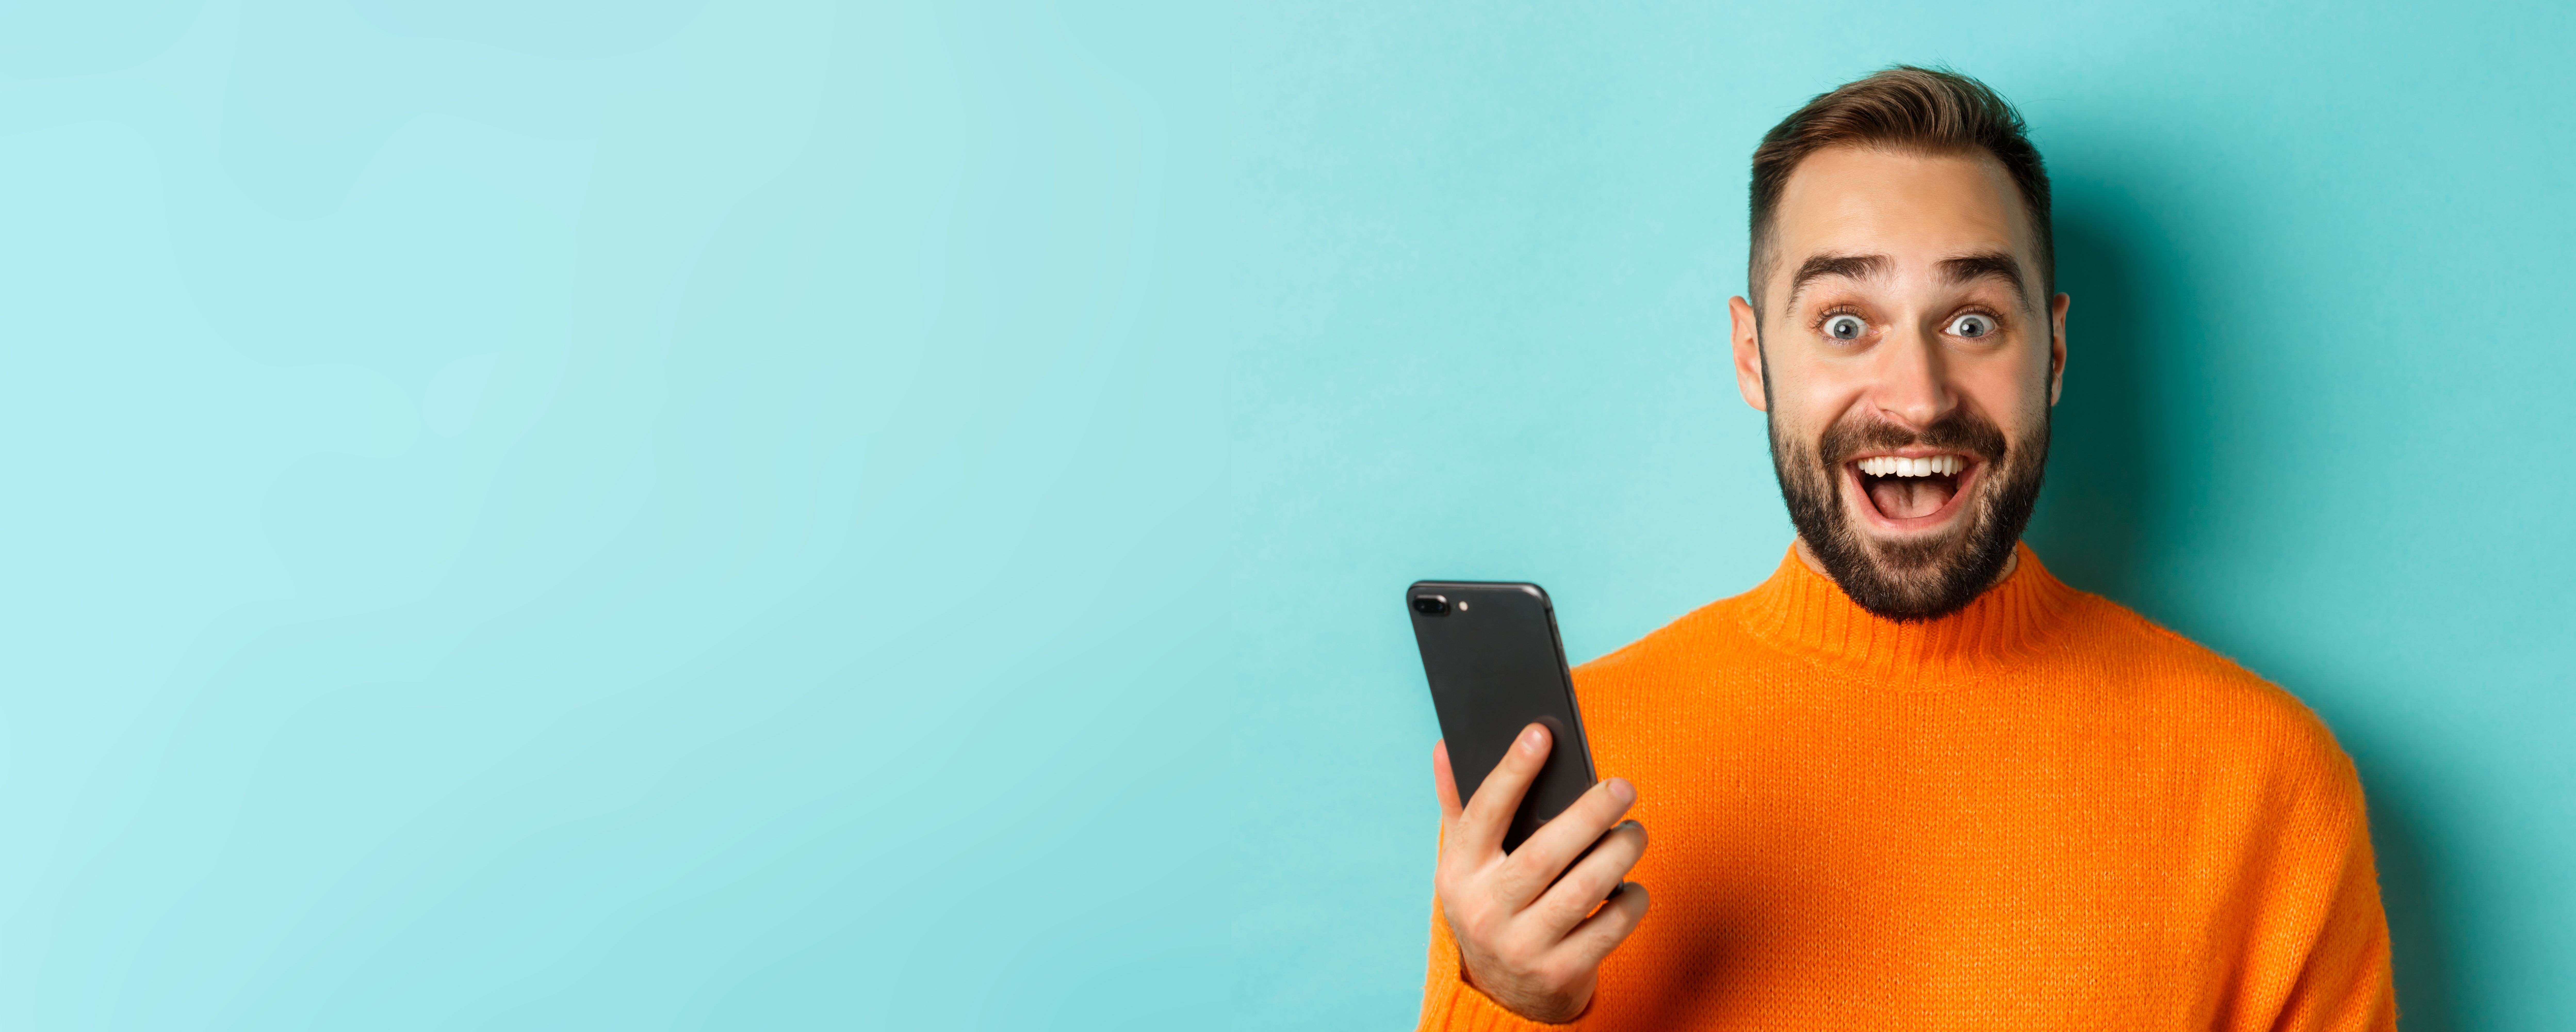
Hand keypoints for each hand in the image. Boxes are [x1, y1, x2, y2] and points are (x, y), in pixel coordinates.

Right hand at [1433, 723, 1649, 1023]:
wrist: (1502, 993)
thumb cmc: (1491, 904)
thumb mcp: (1466, 862)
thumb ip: (1457, 804)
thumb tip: (1443, 745)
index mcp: (1459, 873)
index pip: (1484, 813)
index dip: (1512, 771)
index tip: (1541, 733)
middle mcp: (1484, 911)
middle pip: (1543, 854)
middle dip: (1588, 815)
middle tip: (1623, 787)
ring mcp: (1521, 946)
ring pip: (1581, 891)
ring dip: (1618, 855)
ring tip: (1636, 832)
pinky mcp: (1559, 973)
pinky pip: (1608, 929)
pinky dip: (1630, 903)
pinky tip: (1634, 886)